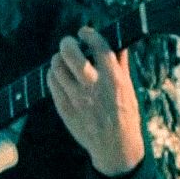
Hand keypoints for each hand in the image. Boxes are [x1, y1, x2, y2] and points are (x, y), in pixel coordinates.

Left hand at [48, 25, 145, 175]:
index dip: (89, 34)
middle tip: (69, 43)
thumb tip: (118, 42)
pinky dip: (53, 75)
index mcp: (114, 79)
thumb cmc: (125, 116)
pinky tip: (59, 75)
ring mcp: (77, 99)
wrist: (115, 146)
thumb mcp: (128, 88)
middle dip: (67, 43)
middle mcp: (93, 87)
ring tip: (62, 59)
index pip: (98, 47)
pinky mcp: (65, 109)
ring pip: (57, 67)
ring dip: (58, 58)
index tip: (84, 32)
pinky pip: (51, 84)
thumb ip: (121, 64)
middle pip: (71, 54)